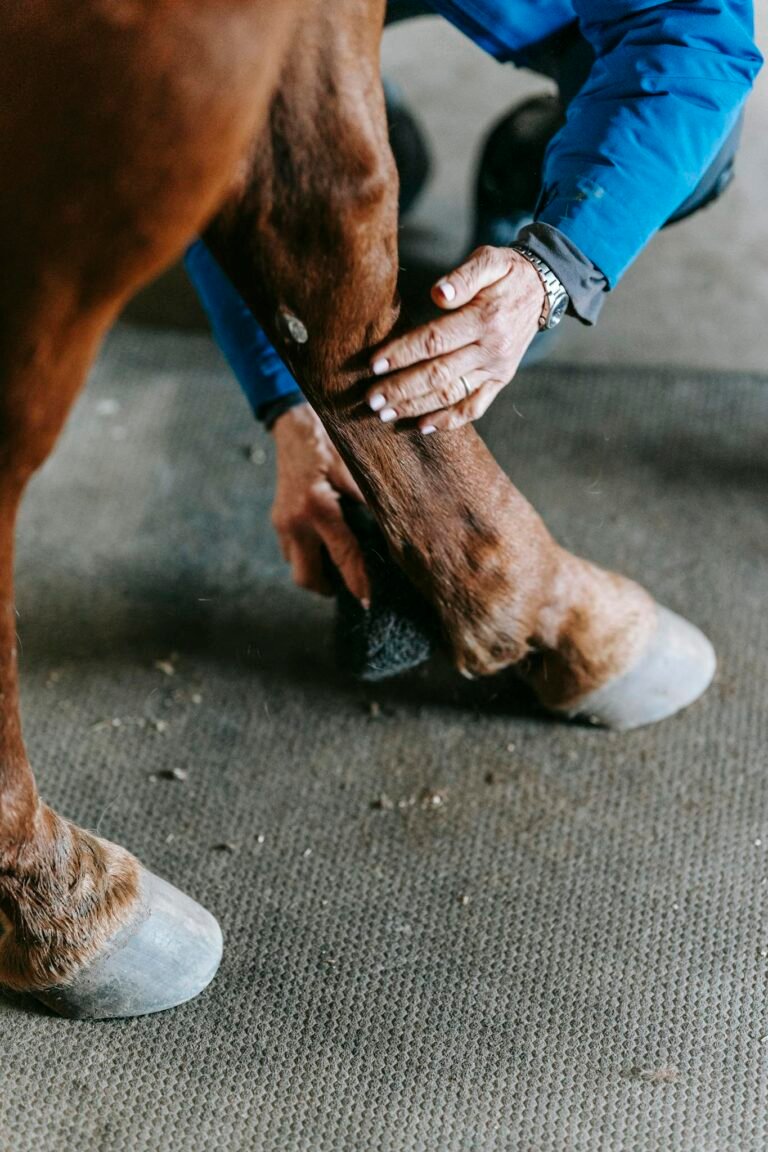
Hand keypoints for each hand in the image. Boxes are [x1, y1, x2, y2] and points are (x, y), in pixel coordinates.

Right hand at [271, 404, 369, 604]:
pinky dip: (309, 557)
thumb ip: (371, 503)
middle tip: (353, 589)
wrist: (296, 426)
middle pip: (307, 576)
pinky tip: (327, 550)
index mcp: (318, 507)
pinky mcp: (278, 520)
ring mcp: (282, 522)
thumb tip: (396, 534)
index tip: (368, 601)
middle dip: (329, 588)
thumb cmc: (331, 444)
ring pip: (296, 567)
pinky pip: (291, 551)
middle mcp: (295, 520)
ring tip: (342, 571)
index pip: (344, 555)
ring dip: (317, 574)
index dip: (358, 581)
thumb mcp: (355, 470)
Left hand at [366, 246, 545, 432]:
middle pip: (438, 374)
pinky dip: (448, 420)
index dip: (403, 353)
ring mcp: (497, 369)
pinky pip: (474, 407)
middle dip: (401, 388)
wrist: (544, 289)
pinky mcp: (500, 381)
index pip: (435, 340)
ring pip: (451, 395)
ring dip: (416, 407)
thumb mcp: (490, 259)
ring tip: (385, 415)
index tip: (373, 364)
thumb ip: (464, 276)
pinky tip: (422, 427)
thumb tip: (438, 294)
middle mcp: (492, 349)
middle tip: (370, 400)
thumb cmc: (506, 272)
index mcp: (486, 318)